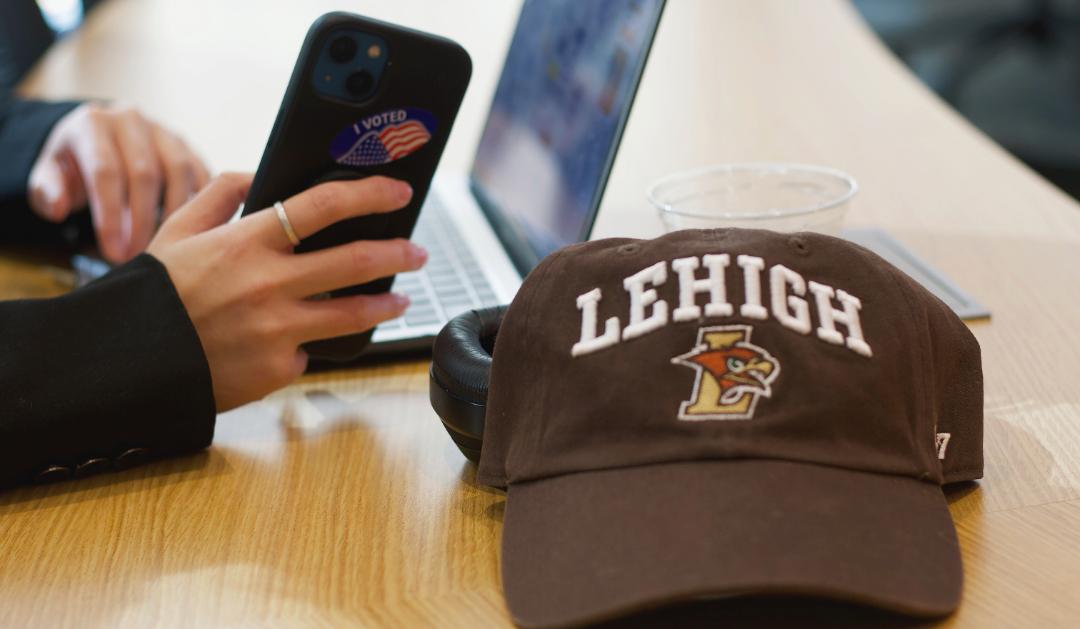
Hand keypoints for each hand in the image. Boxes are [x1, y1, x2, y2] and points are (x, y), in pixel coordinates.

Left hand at [28, 102, 210, 262]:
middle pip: (144, 173)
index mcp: (92, 124)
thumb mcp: (47, 175)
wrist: (96, 138)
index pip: (105, 172)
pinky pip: (200, 173)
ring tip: (164, 245)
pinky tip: (188, 228)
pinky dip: (199, 202)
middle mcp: (130, 120)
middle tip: (137, 255)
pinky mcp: (186, 145)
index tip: (113, 252)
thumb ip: (47, 191)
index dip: (110, 215)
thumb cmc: (73, 164)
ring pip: (179, 171)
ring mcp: (162, 131)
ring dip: (175, 215)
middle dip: (142, 221)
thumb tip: (59, 207)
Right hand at [148, 174, 425, 410]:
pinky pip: (310, 353)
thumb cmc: (153, 295)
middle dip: (398, 253)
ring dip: (385, 304)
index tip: (398, 192)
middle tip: (418, 251)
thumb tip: (253, 174)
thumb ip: (216, 194)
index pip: (324, 206)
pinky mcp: (277, 368)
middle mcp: (269, 283)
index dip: (370, 195)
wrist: (128, 363)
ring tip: (399, 299)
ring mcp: (276, 328)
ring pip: (353, 313)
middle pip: (356, 261)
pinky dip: (311, 345)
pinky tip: (309, 340)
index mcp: (246, 241)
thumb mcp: (175, 231)